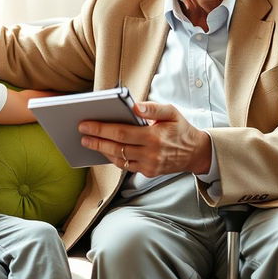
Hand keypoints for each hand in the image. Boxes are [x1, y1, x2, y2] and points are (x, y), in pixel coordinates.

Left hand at [78, 101, 210, 176]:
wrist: (196, 153)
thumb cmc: (181, 129)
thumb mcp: (172, 112)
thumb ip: (153, 108)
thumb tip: (134, 106)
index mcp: (154, 136)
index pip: (121, 132)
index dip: (101, 129)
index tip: (85, 124)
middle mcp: (150, 153)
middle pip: (116, 147)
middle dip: (96, 140)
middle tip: (81, 133)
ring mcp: (149, 165)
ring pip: (118, 159)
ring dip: (102, 150)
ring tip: (88, 141)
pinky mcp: (148, 172)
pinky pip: (126, 166)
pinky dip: (113, 158)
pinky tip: (105, 150)